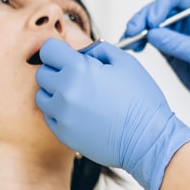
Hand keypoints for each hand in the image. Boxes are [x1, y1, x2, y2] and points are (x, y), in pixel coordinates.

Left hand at [35, 39, 189, 189]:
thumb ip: (99, 49)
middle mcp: (64, 91)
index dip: (59, 50)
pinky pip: (49, 116)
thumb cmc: (141, 101)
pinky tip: (80, 111)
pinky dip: (59, 111)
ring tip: (80, 95)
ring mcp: (61, 115)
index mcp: (79, 69)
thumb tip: (83, 51)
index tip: (67, 55)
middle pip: (43, 72)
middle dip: (58, 70)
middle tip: (79, 76)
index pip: (48, 49)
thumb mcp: (126, 62)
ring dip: (55, 92)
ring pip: (42, 95)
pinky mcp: (62, 134)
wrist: (147, 139)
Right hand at [120, 0, 189, 147]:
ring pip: (151, 23)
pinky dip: (139, 41)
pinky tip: (133, 47)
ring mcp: (177, 34)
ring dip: (137, 29)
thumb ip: (179, 44)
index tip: (152, 22)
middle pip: (159, 8)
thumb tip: (152, 33)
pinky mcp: (169, 49)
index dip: (161, 4)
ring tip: (129, 40)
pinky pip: (150, 39)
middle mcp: (188, 20)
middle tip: (133, 31)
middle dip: (144, 17)